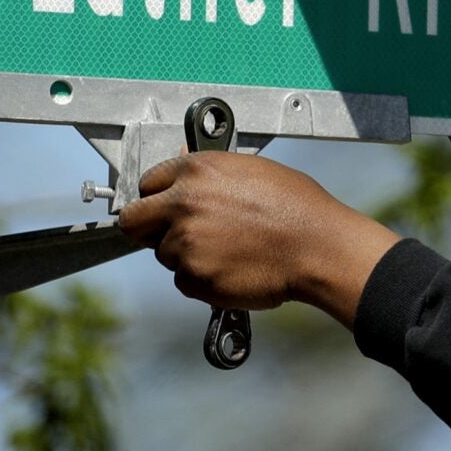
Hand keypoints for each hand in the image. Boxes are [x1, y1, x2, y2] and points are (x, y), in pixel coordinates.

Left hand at [117, 151, 399, 327]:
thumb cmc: (295, 207)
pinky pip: (184, 281)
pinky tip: (231, 268)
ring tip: (226, 251)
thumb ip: (209, 172)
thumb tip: (185, 168)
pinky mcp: (194, 277)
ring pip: (164, 254)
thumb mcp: (251, 170)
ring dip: (185, 256)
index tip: (161, 207)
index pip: (147, 183)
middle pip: (133, 221)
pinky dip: (202, 280)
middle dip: (148, 228)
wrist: (317, 247)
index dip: (155, 197)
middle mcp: (182, 204)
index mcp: (195, 171)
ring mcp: (185, 243)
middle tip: (171, 235)